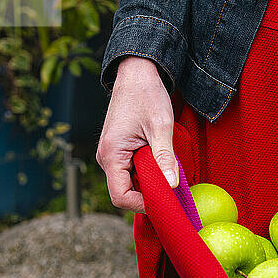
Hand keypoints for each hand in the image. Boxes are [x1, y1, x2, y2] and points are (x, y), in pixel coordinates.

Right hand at [96, 56, 177, 212]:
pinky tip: (160, 164)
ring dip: (148, 182)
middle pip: (124, 192)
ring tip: (167, 171)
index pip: (120, 196)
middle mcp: (105, 157)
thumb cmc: (147, 95)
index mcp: (111, 153)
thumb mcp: (160, 126)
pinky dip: (145, 173)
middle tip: (171, 188)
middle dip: (147, 194)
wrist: (137, 73)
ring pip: (127, 182)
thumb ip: (165, 158)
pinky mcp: (117, 151)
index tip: (164, 200)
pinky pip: (129, 171)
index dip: (142, 204)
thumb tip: (172, 186)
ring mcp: (110, 155)